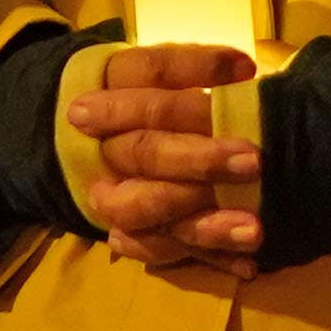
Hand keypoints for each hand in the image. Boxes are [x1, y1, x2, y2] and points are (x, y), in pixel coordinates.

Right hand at [70, 44, 265, 272]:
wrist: (75, 145)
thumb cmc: (133, 100)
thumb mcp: (151, 71)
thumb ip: (192, 65)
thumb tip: (241, 68)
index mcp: (111, 93)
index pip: (150, 76)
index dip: (196, 69)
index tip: (246, 71)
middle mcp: (108, 148)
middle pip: (148, 153)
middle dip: (200, 160)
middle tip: (255, 161)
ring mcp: (117, 197)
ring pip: (149, 214)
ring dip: (204, 224)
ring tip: (254, 230)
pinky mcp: (137, 234)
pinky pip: (167, 252)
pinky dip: (207, 260)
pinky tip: (247, 265)